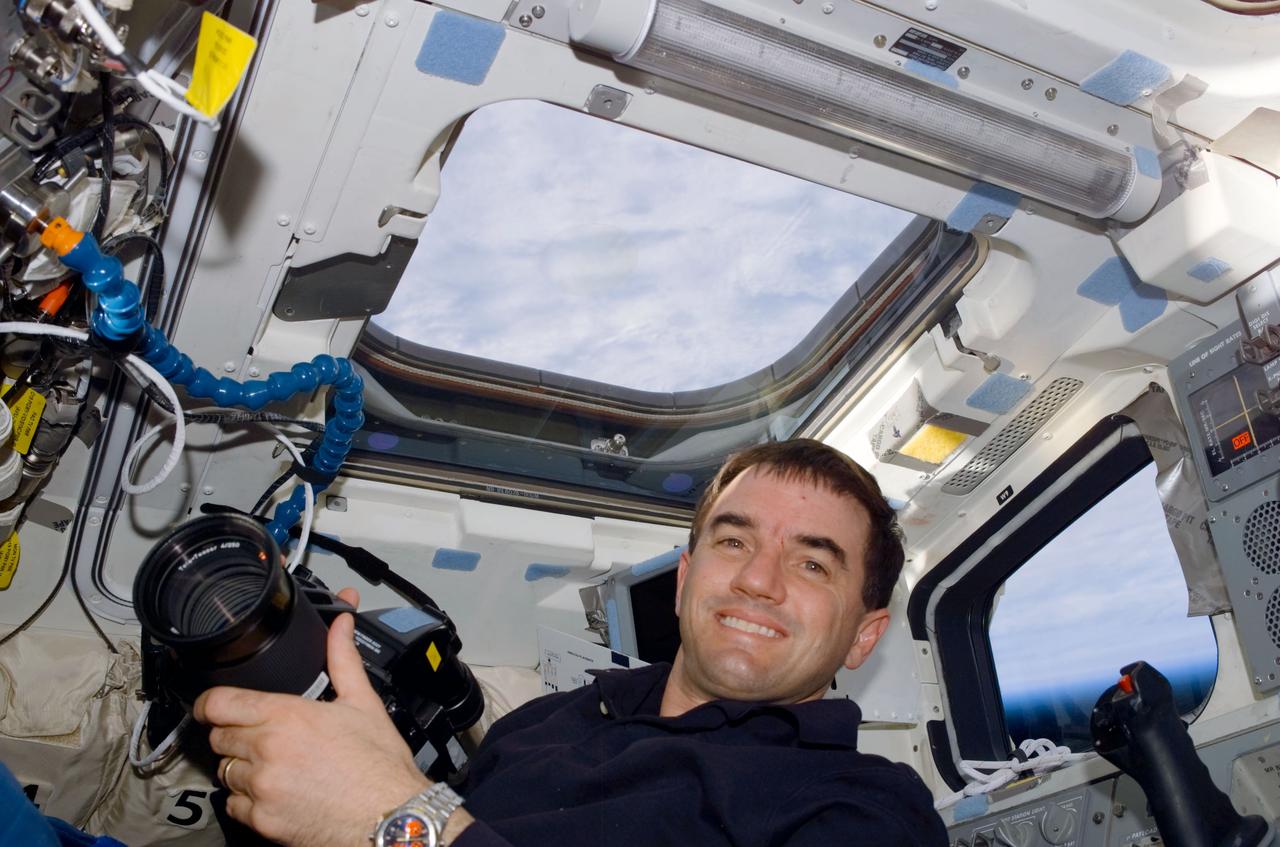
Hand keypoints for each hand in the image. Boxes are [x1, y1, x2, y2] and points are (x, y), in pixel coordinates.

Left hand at [193, 588, 428, 845]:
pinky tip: (276, 792)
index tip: (213, 706)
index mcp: (288, 716)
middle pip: (219, 736)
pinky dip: (248, 799)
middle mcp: (268, 750)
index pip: (219, 703)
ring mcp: (261, 788)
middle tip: (263, 737)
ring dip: (242, 766)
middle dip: (235, 734)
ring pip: (224, 771)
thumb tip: (341, 623)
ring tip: (274, 766)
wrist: (390, 817)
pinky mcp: (261, 820)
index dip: (211, 703)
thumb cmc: (380, 765)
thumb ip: (342, 658)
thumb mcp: (363, 703)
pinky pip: (233, 805)